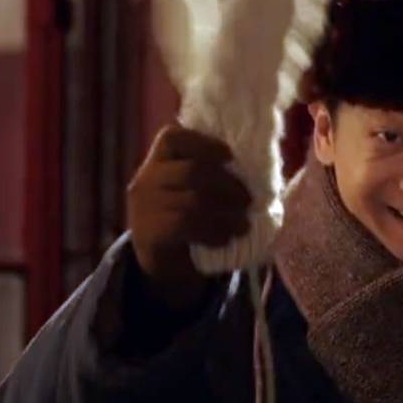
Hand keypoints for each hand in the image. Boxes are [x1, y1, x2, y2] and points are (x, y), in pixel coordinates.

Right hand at [126, 125, 251, 310]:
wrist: (165, 264)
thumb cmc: (190, 220)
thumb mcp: (198, 192)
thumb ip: (215, 176)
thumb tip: (259, 170)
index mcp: (159, 160)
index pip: (173, 138)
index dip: (204, 143)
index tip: (231, 156)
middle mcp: (146, 178)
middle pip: (191, 171)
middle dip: (228, 185)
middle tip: (248, 201)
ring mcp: (143, 206)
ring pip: (192, 201)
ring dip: (226, 214)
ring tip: (243, 224)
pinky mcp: (147, 233)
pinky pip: (186, 226)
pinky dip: (213, 231)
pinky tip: (225, 237)